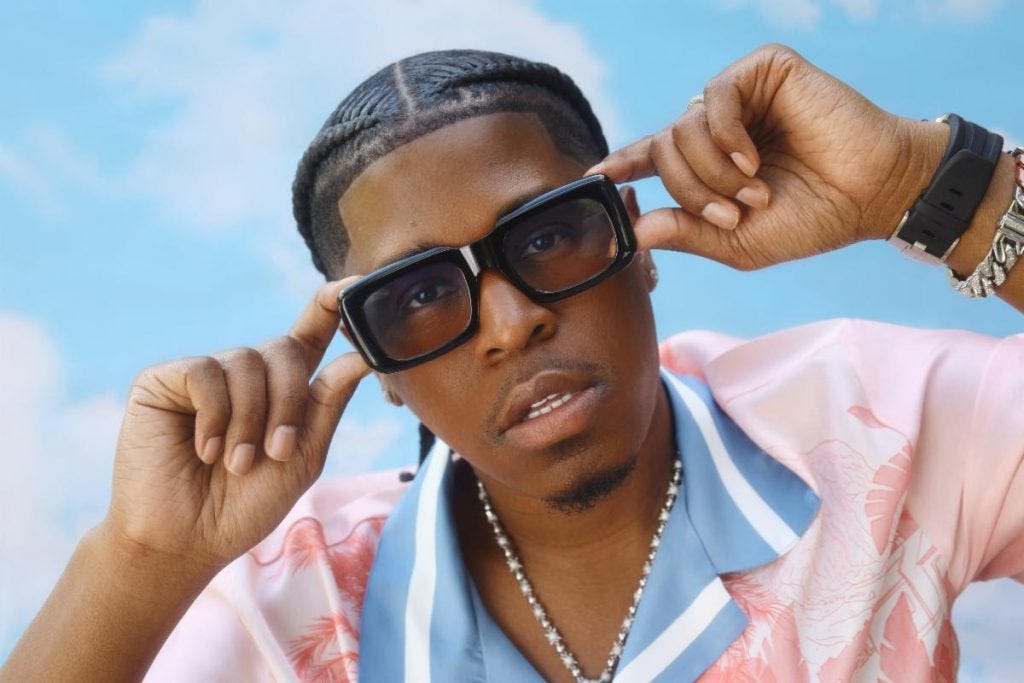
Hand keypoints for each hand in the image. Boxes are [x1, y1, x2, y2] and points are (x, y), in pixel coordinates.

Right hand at [101, 278, 369, 574]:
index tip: (351, 285)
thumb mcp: (303, 457)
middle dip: (289, 403)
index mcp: (281, 390)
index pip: (310, 335)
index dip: (329, 306)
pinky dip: (214, 415)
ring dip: (250, 420)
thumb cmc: (246, 505)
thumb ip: (327, 405)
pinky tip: (202, 450)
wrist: (186, 541)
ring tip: (236, 463)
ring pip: (247, 361)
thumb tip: (359, 356)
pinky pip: (205, 373)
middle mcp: (244, 375)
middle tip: (276, 452)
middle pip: (285, 351)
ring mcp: (204, 374)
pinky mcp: (165, 381)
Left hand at [589, 43, 945, 269]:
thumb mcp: (740, 243)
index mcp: (710, 163)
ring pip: (682, 128)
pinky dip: (724, 136)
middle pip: (663, 149)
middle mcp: (718, 128)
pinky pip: (712, 98)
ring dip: (711, 172)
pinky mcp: (763, 72)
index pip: (652, 157)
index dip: (620, 165)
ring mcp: (739, 98)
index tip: (591, 179)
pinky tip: (753, 160)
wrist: (873, 193)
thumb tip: (637, 228)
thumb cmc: (813, 219)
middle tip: (732, 214)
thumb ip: (688, 234)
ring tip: (754, 191)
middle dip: (690, 191)